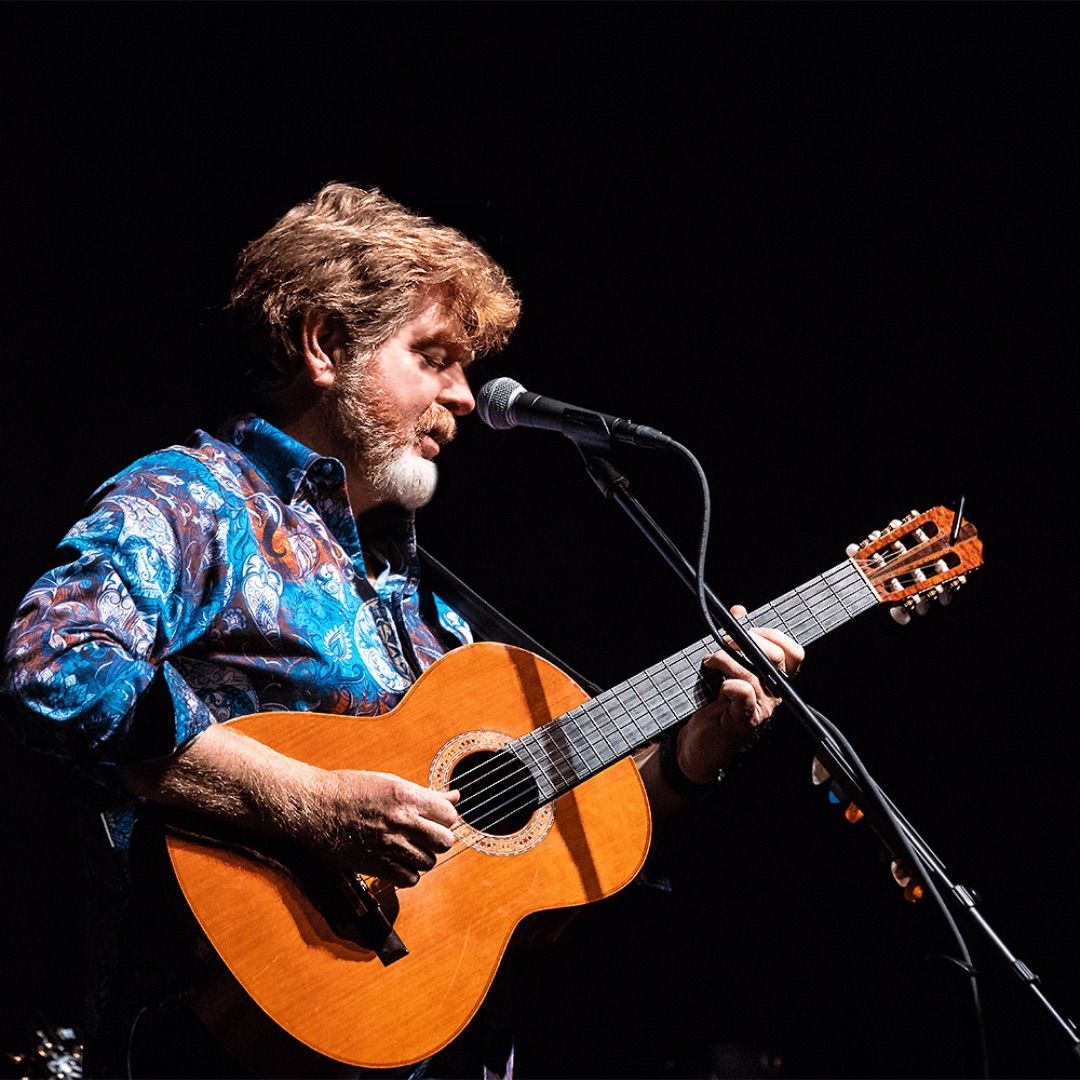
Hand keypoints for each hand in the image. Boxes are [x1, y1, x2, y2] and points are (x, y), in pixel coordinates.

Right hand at [313, 770, 460, 886]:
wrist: (316, 808)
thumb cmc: (351, 789)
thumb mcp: (391, 782)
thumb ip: (426, 794)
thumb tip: (454, 797)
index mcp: (407, 797)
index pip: (449, 815)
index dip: (445, 818)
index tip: (436, 818)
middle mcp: (402, 822)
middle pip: (445, 841)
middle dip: (439, 837)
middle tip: (426, 833)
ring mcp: (390, 846)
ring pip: (430, 862)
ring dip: (424, 856)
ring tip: (410, 846)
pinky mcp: (377, 866)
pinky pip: (410, 879)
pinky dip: (409, 873)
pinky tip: (399, 861)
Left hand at [676, 605, 804, 783]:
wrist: (697, 745)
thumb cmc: (714, 706)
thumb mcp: (725, 667)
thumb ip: (735, 640)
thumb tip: (739, 611)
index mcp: (774, 681)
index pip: (794, 655)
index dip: (774, 636)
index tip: (749, 628)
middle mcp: (773, 695)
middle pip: (775, 658)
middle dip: (747, 641)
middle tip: (724, 641)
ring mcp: (760, 710)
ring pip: (753, 673)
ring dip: (727, 660)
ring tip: (710, 660)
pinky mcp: (743, 722)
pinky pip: (744, 693)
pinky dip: (729, 684)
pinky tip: (719, 685)